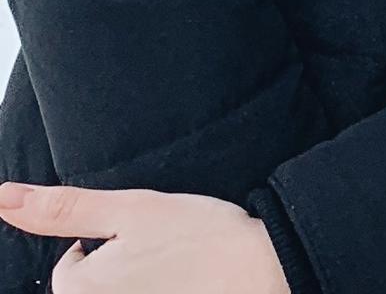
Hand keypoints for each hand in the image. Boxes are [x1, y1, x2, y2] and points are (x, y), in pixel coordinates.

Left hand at [0, 181, 288, 292]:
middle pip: (94, 286)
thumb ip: (63, 208)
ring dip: (143, 282)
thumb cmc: (199, 236)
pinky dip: (162, 291)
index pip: (72, 263)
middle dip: (123, 266)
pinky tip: (186, 286)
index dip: (111, 239)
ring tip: (179, 269)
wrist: (262, 270)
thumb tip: (2, 198)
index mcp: (78, 291)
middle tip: (167, 249)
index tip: (150, 233)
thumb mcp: (131, 209)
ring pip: (123, 292)